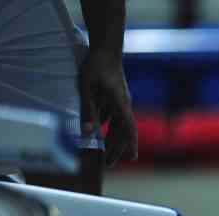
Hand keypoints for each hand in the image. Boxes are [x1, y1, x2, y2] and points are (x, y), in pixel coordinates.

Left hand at [78, 50, 137, 166]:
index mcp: (120, 104)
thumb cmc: (96, 66)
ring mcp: (120, 101)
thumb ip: (88, 111)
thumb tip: (87, 133)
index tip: (131, 159)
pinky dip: (109, 128)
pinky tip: (101, 134)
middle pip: (124, 131)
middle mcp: (124, 105)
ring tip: (107, 153)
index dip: (130, 144)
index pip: (129, 128)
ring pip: (119, 125)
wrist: (106, 48)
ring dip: (113, 140)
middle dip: (118, 148)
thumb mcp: (87, 89)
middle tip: (110, 164)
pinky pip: (113, 117)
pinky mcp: (115, 97)